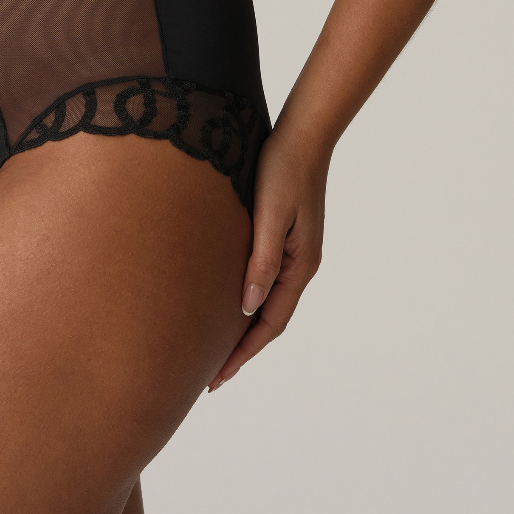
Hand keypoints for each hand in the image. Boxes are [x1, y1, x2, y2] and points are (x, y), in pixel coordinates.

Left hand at [209, 128, 327, 388]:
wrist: (302, 136)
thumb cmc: (283, 169)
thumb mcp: (271, 215)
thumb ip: (261, 260)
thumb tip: (248, 306)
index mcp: (300, 266)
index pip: (269, 323)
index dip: (244, 353)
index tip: (217, 377)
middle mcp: (300, 265)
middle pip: (269, 320)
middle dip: (242, 350)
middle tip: (210, 377)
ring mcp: (294, 252)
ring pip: (267, 302)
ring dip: (245, 329)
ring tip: (216, 349)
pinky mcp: (284, 238)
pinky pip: (264, 280)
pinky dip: (247, 301)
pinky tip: (228, 302)